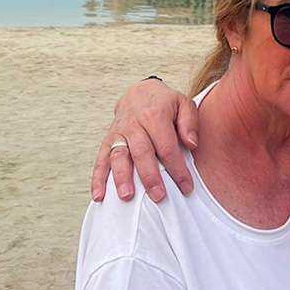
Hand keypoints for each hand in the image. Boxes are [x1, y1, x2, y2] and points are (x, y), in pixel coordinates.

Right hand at [91, 79, 198, 202]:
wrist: (139, 92)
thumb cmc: (166, 103)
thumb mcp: (183, 103)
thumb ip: (190, 123)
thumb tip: (191, 144)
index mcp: (155, 115)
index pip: (167, 146)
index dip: (177, 168)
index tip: (186, 187)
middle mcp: (134, 124)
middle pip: (142, 153)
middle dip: (150, 177)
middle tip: (158, 197)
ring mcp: (118, 133)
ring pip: (119, 156)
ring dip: (121, 178)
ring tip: (126, 197)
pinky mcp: (107, 141)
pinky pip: (101, 159)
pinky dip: (98, 178)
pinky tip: (99, 196)